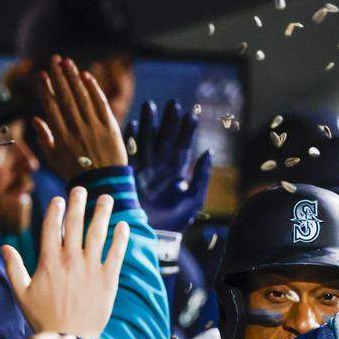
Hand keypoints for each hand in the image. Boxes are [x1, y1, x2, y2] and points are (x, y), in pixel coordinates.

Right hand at [1, 187, 126, 338]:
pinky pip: (116, 253)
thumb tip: (4, 247)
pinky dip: (120, 238)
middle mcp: (70, 260)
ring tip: (106, 199)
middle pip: (75, 224)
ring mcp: (91, 269)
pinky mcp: (107, 279)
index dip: (56, 210)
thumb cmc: (44, 318)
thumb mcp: (22, 294)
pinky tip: (122, 226)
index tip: (60, 199)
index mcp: (49, 262)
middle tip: (82, 190)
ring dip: (102, 213)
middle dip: (79, 203)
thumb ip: (14, 268)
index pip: (51, 228)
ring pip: (98, 233)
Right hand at [34, 56, 127, 180]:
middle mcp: (77, 130)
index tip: (41, 75)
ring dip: (74, 77)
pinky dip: (94, 89)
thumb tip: (34, 118)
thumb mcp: (55, 160)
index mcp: (62, 138)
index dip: (46, 89)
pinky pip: (101, 104)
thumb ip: (44, 139)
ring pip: (83, 97)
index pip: (52, 107)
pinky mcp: (110, 127)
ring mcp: (95, 128)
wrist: (104, 183)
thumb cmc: (76, 172)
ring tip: (67, 63)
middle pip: (66, 98)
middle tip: (54, 60)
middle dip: (59, 77)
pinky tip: (87, 76)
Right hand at [125, 100, 213, 232]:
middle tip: (172, 103)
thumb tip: (208, 152)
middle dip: (168, 121)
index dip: (187, 130)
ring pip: (147, 140)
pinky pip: (130, 152)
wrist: (152, 234)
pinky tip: (134, 124)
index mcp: (176, 172)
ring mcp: (144, 169)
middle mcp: (160, 167)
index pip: (183, 146)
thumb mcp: (194, 199)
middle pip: (164, 138)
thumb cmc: (174, 221)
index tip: (192, 114)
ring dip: (149, 123)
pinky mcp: (130, 174)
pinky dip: (131, 139)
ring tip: (150, 105)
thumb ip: (201, 176)